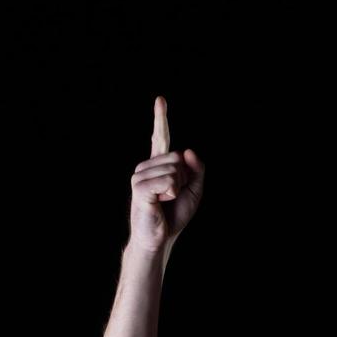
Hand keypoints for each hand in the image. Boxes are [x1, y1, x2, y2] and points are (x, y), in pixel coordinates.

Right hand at [129, 97, 204, 252]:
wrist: (161, 237)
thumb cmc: (175, 214)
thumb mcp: (194, 191)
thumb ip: (196, 170)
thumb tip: (187, 150)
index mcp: (159, 164)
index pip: (160, 137)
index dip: (160, 118)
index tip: (160, 99)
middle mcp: (146, 165)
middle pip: (179, 158)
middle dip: (186, 179)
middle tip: (173, 195)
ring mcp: (140, 174)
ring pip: (175, 170)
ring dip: (178, 189)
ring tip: (165, 200)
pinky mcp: (139, 186)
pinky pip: (168, 182)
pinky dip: (171, 194)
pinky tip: (159, 202)